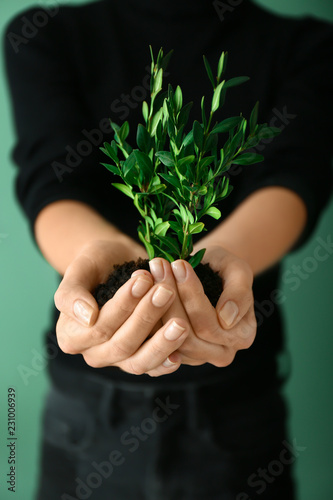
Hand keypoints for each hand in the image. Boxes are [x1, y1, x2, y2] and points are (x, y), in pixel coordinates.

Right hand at [54, 240, 188, 376]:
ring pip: (139, 361)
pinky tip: (182, 350)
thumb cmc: (96, 263)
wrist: (117, 263)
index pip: (99, 326)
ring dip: (161, 343)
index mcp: (71, 335)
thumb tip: (87, 317)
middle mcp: (93, 353)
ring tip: (181, 323)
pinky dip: (167, 361)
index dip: (123, 305)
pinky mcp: (139, 358)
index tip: (143, 279)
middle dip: (146, 317)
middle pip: (122, 344)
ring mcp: (117, 360)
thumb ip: (72, 293)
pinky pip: (153, 367)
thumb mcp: (79, 268)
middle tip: (167, 291)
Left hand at [148, 246, 255, 366]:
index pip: (210, 324)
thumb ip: (239, 293)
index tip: (179, 264)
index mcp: (243, 336)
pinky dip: (149, 315)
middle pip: (188, 335)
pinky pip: (158, 341)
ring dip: (156, 303)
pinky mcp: (177, 354)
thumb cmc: (226, 269)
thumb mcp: (239, 271)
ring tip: (151, 272)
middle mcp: (223, 353)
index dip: (192, 294)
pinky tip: (142, 288)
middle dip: (171, 296)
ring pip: (170, 339)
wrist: (211, 272)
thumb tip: (227, 318)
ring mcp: (198, 356)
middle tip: (159, 266)